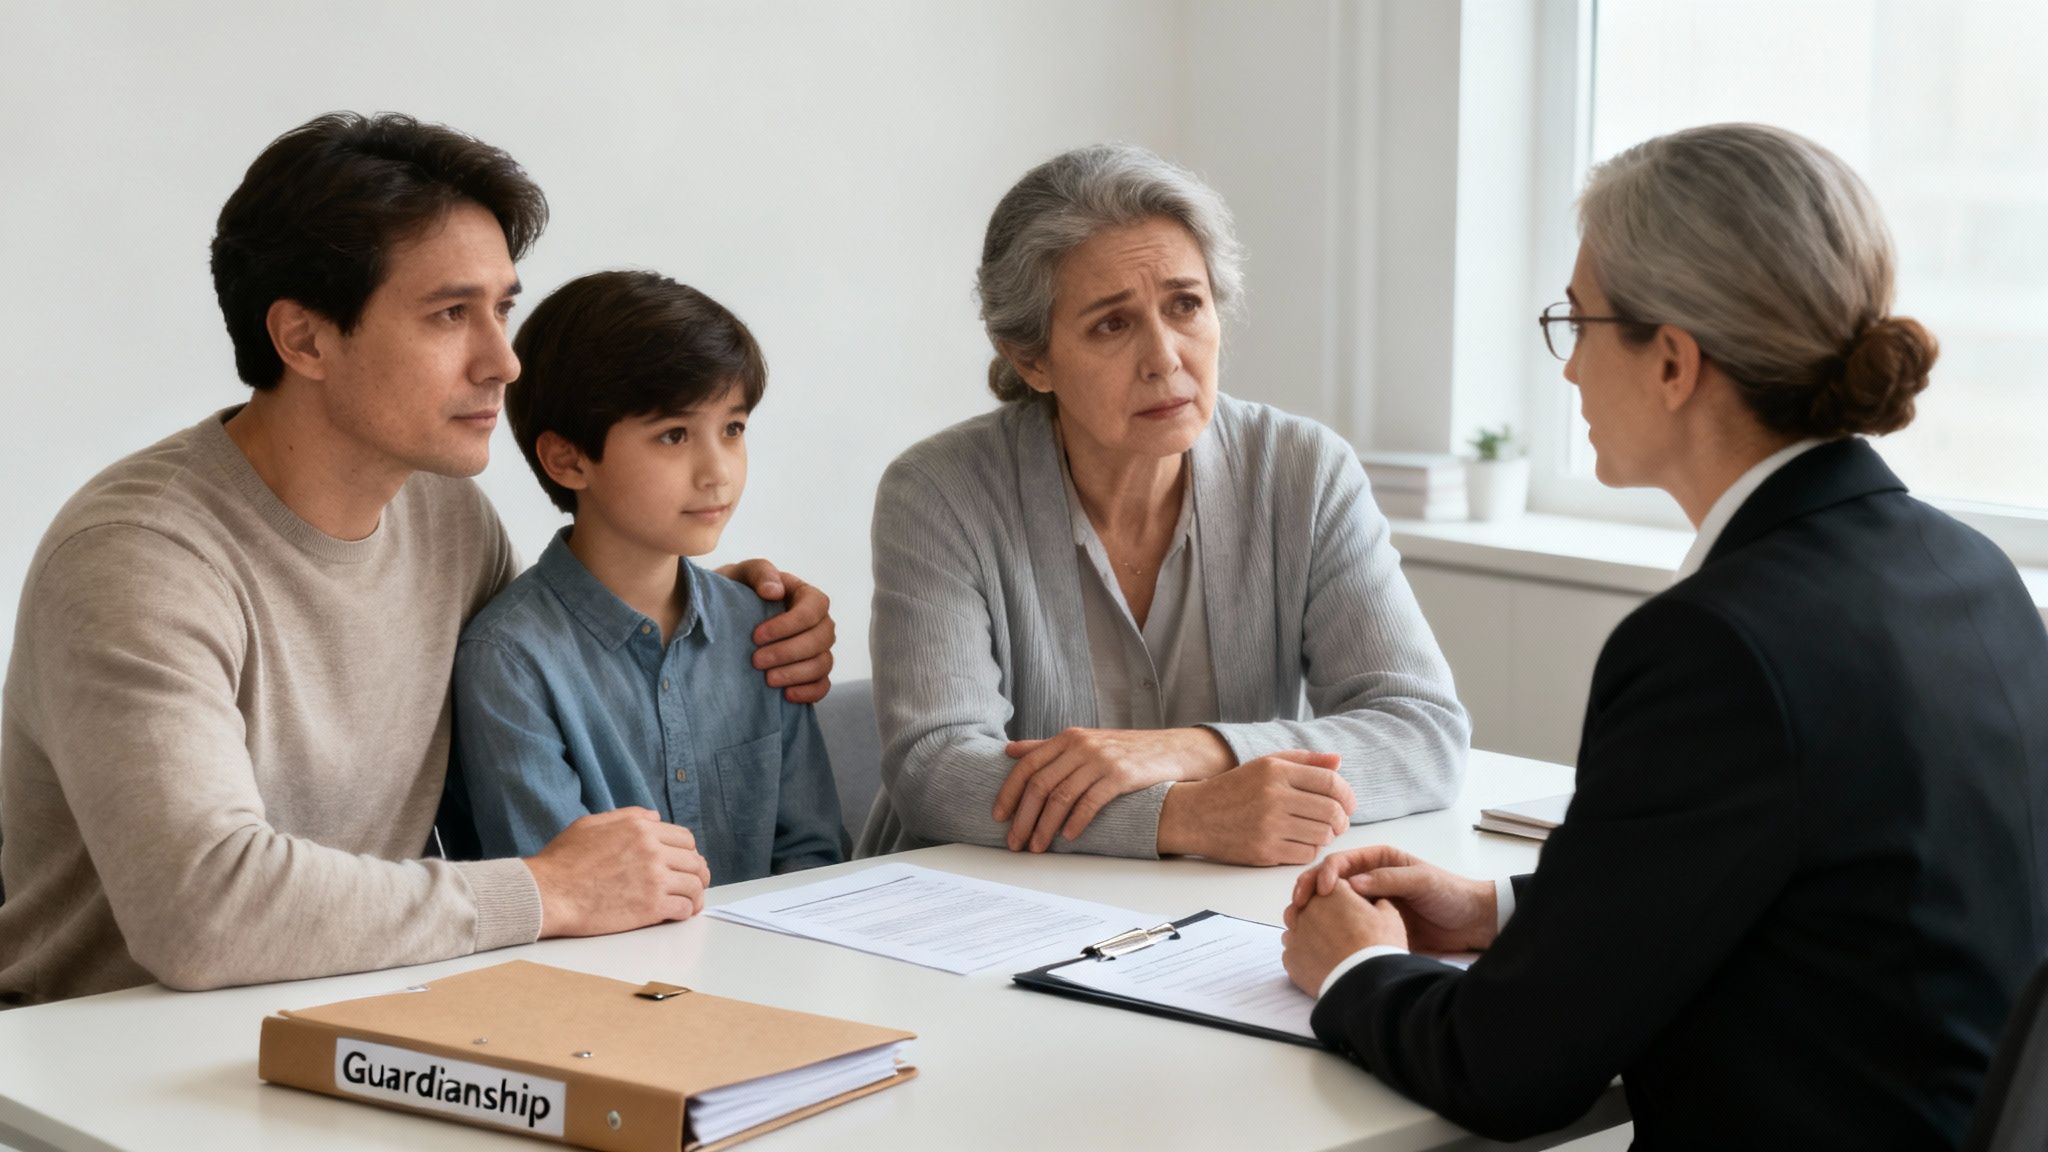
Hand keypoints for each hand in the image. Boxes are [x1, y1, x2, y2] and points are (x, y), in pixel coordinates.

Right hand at [525, 809, 711, 936]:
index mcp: (640, 829)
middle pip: (694, 861)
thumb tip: (655, 817)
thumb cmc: (562, 861)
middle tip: (695, 883)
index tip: (684, 862)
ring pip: (694, 885)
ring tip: (691, 901)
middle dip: (698, 872)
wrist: (548, 894)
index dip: (688, 851)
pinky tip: (677, 914)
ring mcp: (654, 879)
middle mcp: (653, 850)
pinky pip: (684, 908)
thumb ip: (627, 816)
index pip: (684, 838)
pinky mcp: (651, 907)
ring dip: (695, 894)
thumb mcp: (591, 824)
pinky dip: (685, 912)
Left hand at [717, 559, 835, 703]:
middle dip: (788, 652)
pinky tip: (786, 694)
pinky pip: (823, 685)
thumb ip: (760, 573)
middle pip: (821, 639)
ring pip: (823, 664)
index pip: (813, 610)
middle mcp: (820, 623)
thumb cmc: (739, 592)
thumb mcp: (743, 574)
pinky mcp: (813, 673)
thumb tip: (774, 591)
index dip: (788, 625)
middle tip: (756, 661)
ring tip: (767, 679)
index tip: (756, 635)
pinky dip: (809, 692)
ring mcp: (819, 649)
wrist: (728, 616)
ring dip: (795, 674)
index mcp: (808, 596)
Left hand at [992, 727, 1233, 851]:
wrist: (1170, 751)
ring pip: (1061, 796)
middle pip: (1040, 784)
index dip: (1008, 792)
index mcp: (1067, 738)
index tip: (998, 816)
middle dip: (1023, 817)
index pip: (1027, 765)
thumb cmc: (1124, 751)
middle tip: (1014, 842)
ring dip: (1044, 826)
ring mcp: (1100, 759)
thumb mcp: (1083, 742)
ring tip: (1037, 846)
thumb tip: (1009, 751)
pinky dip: (1076, 821)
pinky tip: (1068, 837)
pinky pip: (1090, 801)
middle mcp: (1081, 746)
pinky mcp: (1120, 775)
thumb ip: (1047, 747)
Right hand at [1155, 750, 1355, 865]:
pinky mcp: (1264, 851)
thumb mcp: (1265, 764)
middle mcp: (1274, 797)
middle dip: (1342, 819)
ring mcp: (1269, 826)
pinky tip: (1301, 842)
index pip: (1331, 783)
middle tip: (1338, 822)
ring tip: (1319, 831)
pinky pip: (1306, 854)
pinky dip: (1311, 850)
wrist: (1195, 816)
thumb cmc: (1234, 788)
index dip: (1348, 795)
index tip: (1348, 803)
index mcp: (1276, 771)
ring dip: (1327, 835)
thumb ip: (1304, 760)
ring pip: (1323, 835)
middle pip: (1332, 811)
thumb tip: (1339, 761)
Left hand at [1281, 881, 1406, 994]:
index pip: (1332, 885)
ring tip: (1329, 948)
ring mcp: (1296, 933)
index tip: (1351, 910)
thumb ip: (1377, 901)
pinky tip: (1320, 962)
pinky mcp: (1290, 957)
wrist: (1364, 984)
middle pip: (1310, 903)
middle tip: (1340, 930)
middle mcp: (1308, 907)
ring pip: (1296, 926)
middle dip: (1322, 913)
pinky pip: (1293, 951)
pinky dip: (1303, 955)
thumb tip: (1373, 901)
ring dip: (1308, 932)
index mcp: (1333, 891)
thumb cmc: (1379, 948)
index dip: (1344, 898)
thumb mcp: (1390, 916)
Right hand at [1289, 845, 1498, 952]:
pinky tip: (1314, 939)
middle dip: (1308, 890)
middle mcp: (1369, 879)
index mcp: (1378, 861)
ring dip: (1311, 911)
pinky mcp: (1371, 926)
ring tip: (1297, 924)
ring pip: (1330, 905)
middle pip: (1329, 881)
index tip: (1322, 891)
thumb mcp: (1422, 881)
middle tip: (1296, 907)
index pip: (1342, 862)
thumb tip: (1353, 883)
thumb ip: (1389, 879)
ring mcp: (1368, 904)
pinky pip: (1343, 926)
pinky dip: (1325, 929)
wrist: (1472, 923)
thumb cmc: (1451, 894)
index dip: (1326, 873)